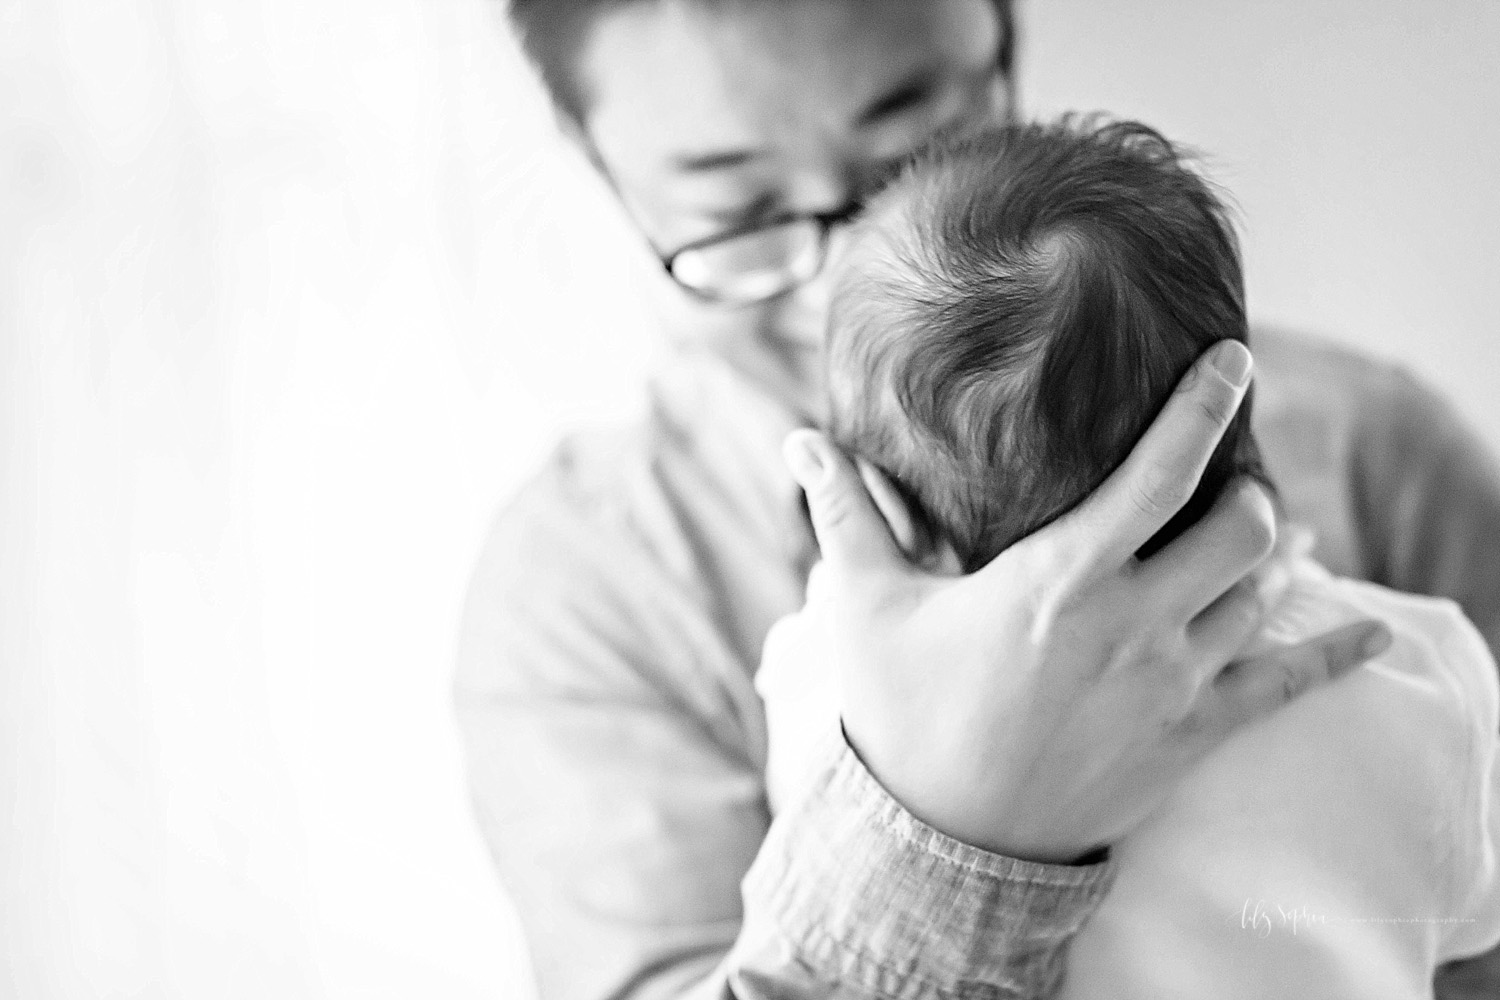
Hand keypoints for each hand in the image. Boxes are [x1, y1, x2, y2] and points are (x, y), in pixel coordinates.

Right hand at [783, 340, 1389, 863]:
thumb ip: (846, 514)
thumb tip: (801, 437)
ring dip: (1269, 554)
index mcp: (1061, 577)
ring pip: (1265, 593)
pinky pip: (1288, 685)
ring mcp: (1174, 683)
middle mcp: (1134, 622)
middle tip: (1224, 477)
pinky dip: (1333, 652)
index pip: (1161, 469)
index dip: (1207, 402)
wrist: (944, 843)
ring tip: (1261, 532)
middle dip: (1247, 489)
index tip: (1235, 355)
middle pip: (1243, 525)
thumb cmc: (904, 715)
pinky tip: (1368, 632)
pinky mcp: (1194, 738)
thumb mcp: (867, 608)